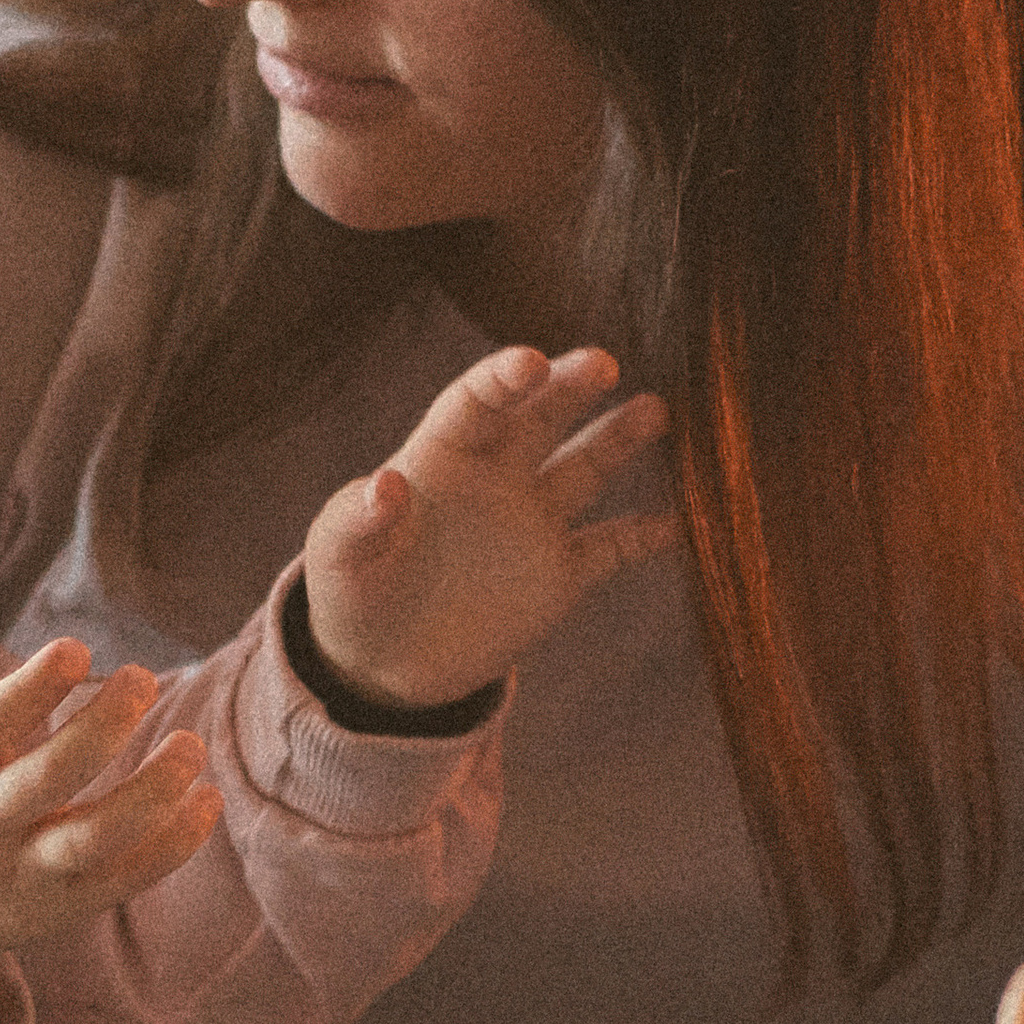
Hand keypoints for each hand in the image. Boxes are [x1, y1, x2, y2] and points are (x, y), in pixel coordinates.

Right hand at [0, 581, 223, 1023]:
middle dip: (99, 731)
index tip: (77, 648)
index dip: (28, 692)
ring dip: (150, 794)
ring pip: (93, 840)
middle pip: (45, 782)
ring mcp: (27, 874)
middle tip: (143, 678)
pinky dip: (171, 846)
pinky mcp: (67, 907)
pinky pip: (126, 879)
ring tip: (192, 745)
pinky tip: (207, 800)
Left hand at [303, 345, 673, 710]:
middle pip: (541, 417)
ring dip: (620, 438)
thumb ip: (358, 520)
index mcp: (440, 456)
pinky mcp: (558, 574)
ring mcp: (532, 522)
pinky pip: (611, 546)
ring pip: (586, 465)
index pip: (476, 402)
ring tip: (655, 409)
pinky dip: (647, 535)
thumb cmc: (351, 592)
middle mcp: (496, 476)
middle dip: (571, 386)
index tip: (531, 361)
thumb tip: (385, 485)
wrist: (380, 662)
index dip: (502, 379)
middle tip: (603, 363)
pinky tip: (685, 519)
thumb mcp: (338, 557)